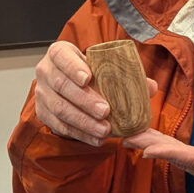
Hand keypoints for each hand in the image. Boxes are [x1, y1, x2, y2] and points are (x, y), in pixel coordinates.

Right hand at [34, 40, 156, 145]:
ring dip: (83, 121)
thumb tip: (150, 87)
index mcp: (59, 54)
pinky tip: (96, 139)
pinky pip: (60, 126)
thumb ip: (126, 73)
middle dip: (84, 100)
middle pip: (61, 85)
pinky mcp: (43, 114)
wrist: (67, 85)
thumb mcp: (102, 66)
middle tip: (105, 110)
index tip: (88, 78)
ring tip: (104, 129)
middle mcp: (46, 72)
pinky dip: (80, 134)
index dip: (73, 67)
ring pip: (60, 109)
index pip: (62, 56)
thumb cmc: (88, 72)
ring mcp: (42, 94)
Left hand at [123, 116, 193, 192]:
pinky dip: (166, 148)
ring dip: (155, 147)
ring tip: (132, 135)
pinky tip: (153, 140)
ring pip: (179, 159)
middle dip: (154, 148)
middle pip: (180, 160)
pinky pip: (183, 158)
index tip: (149, 150)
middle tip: (127, 136)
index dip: (173, 153)